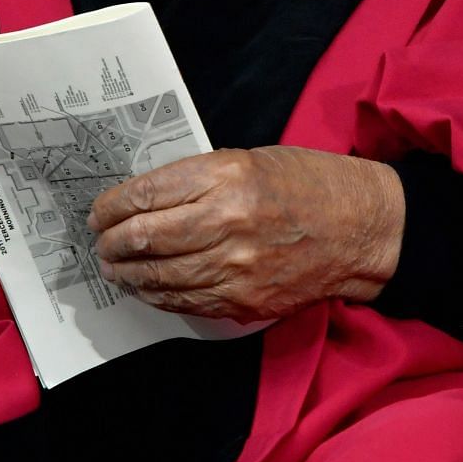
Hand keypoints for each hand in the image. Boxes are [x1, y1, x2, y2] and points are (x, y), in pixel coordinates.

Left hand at [87, 146, 403, 322]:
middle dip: (113, 242)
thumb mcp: (250, 159)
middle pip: (145, 238)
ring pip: (160, 277)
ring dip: (128, 274)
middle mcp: (227, 221)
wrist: (362, 228)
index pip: (147, 194)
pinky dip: (159, 295)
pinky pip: (187, 301)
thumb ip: (199, 179)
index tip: (99, 212)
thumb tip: (146, 199)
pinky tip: (147, 287)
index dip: (113, 206)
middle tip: (102, 242)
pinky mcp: (245, 300)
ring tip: (115, 268)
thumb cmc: (309, 183)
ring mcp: (236, 266)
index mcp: (227, 176)